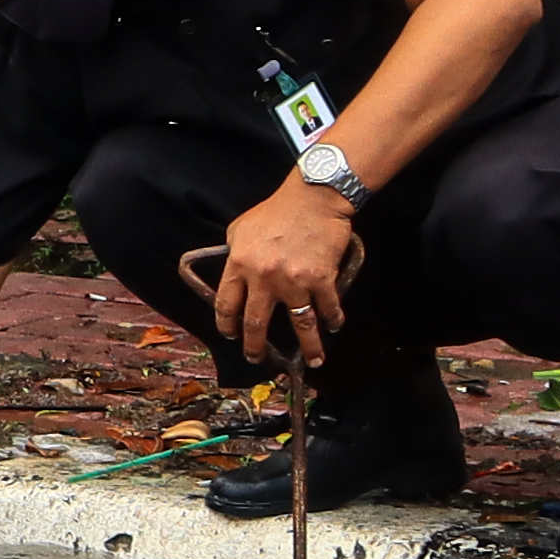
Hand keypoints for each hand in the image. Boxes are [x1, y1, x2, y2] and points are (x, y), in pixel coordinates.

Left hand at [214, 181, 357, 363]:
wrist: (313, 198)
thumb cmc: (276, 210)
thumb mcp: (240, 229)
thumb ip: (234, 254)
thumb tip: (231, 271)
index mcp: (239, 264)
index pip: (226, 304)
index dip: (227, 324)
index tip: (230, 335)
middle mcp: (264, 278)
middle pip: (256, 323)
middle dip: (255, 346)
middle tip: (256, 357)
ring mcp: (294, 281)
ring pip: (300, 325)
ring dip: (309, 347)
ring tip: (314, 360)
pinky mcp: (322, 279)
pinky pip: (328, 308)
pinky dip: (333, 319)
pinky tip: (334, 325)